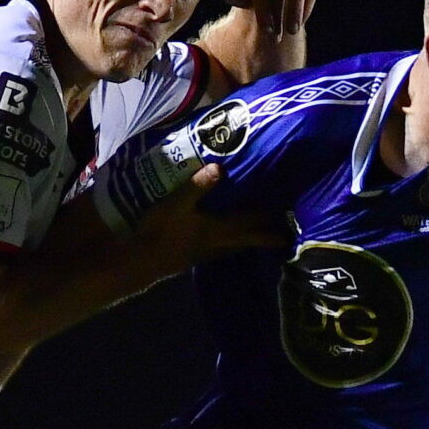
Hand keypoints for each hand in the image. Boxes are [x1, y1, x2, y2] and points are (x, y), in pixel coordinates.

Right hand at [138, 164, 291, 265]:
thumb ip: (197, 186)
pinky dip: (234, 244)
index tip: (286, 216)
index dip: (268, 220)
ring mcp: (208, 252)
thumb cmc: (160, 230)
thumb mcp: (176, 204)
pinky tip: (228, 241)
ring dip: (252, 241)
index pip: (251, 224)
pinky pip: (224, 249)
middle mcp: (219, 243)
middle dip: (268, 235)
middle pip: (249, 239)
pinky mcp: (197, 256)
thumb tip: (219, 167)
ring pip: (238, 246)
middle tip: (285, 233)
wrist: (141, 260)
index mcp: (219, 229)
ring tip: (264, 235)